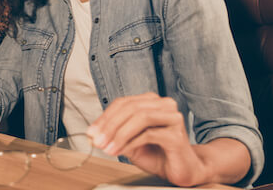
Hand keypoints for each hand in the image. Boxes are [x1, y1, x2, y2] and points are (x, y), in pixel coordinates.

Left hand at [86, 93, 209, 186]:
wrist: (181, 170)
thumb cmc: (157, 154)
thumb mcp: (130, 142)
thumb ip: (115, 134)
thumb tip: (94, 134)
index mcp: (151, 102)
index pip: (123, 103)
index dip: (104, 117)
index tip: (91, 132)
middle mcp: (164, 105)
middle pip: (130, 108)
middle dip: (109, 126)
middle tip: (97, 141)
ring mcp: (172, 118)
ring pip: (140, 117)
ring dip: (119, 134)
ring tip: (108, 148)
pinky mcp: (177, 134)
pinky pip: (148, 134)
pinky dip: (130, 143)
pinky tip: (121, 151)